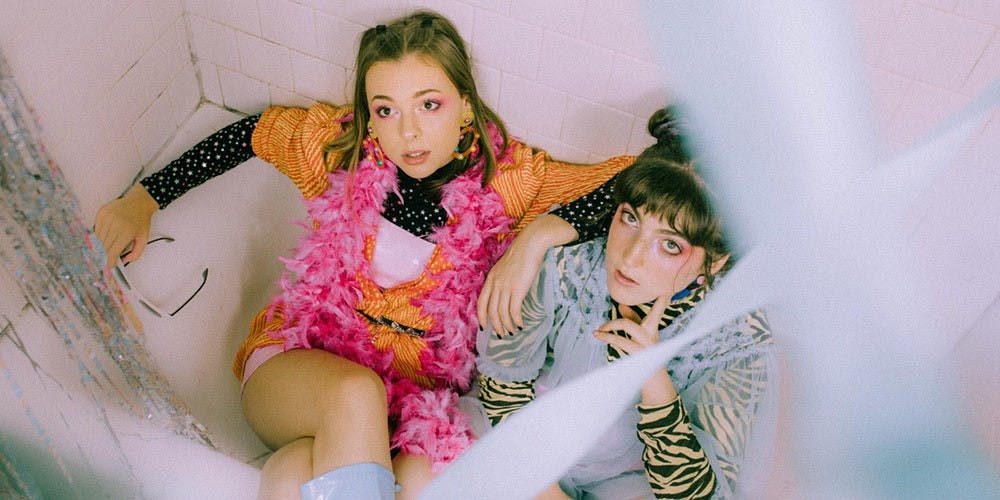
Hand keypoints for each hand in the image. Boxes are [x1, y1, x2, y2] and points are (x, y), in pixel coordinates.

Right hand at [94, 184, 157, 269]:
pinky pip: (96, 228)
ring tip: (107, 246)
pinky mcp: (102, 213)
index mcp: (127, 232)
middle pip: (104, 246)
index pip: (113, 251)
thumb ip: (136, 252)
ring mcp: (107, 217)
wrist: (139, 202)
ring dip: (101, 244)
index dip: (109, 260)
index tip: (108, 265)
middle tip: (106, 257)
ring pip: (98, 238)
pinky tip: (105, 235)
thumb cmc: (141, 220)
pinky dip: (99, 234)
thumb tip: (125, 260)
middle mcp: (116, 224)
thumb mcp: (144, 238)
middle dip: (105, 253)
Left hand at [478, 214, 577, 334]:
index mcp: (491, 278)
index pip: (481, 302)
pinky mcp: (517, 289)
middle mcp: (495, 284)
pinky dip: (516, 320)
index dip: (482, 316)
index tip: (484, 327)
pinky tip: (521, 325)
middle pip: (491, 311)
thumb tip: (507, 292)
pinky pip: (514, 311)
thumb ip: (503, 279)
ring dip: (507, 326)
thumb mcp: (506, 267)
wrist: (531, 244)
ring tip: (512, 332)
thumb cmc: (522, 254)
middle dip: (496, 326)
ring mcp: (505, 287)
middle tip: (501, 335)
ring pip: (502, 313)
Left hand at [593, 294, 677, 404]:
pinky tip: (597, 334)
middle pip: (647, 316)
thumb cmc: (644, 355)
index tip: (665, 292)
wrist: (652, 380)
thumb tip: (620, 305)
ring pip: (628, 324)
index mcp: (653, 330)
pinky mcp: (636, 352)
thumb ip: (632, 320)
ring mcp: (645, 344)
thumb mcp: (640, 336)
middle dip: (645, 305)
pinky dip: (606, 336)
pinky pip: (619, 340)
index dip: (661, 303)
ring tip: (601, 328)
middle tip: (618, 308)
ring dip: (612, 324)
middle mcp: (651, 335)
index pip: (657, 313)